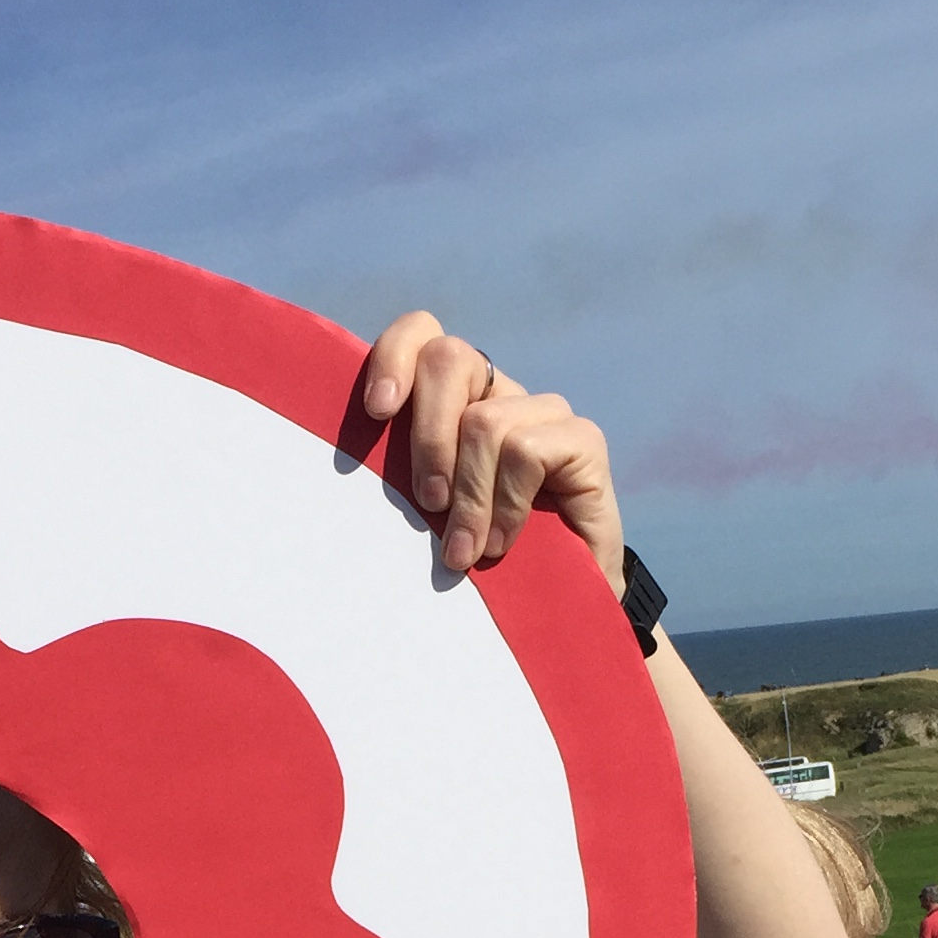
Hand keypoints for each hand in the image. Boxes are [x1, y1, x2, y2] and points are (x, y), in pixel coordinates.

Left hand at [360, 313, 625, 594]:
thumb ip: (397, 472)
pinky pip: (526, 452)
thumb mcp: (423, 511)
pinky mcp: (583, 440)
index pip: (423, 336)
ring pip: (484, 422)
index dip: (394, 358)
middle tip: (427, 503)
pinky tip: (503, 543)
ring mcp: (545, 413)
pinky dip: (505, 505)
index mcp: (454, 398)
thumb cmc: (473, 557)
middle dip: (427, 436)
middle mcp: (500, 392)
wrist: (555, 602)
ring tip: (464, 551)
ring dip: (469, 497)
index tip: (377, 414)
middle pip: (450, 360)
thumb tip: (353, 458)